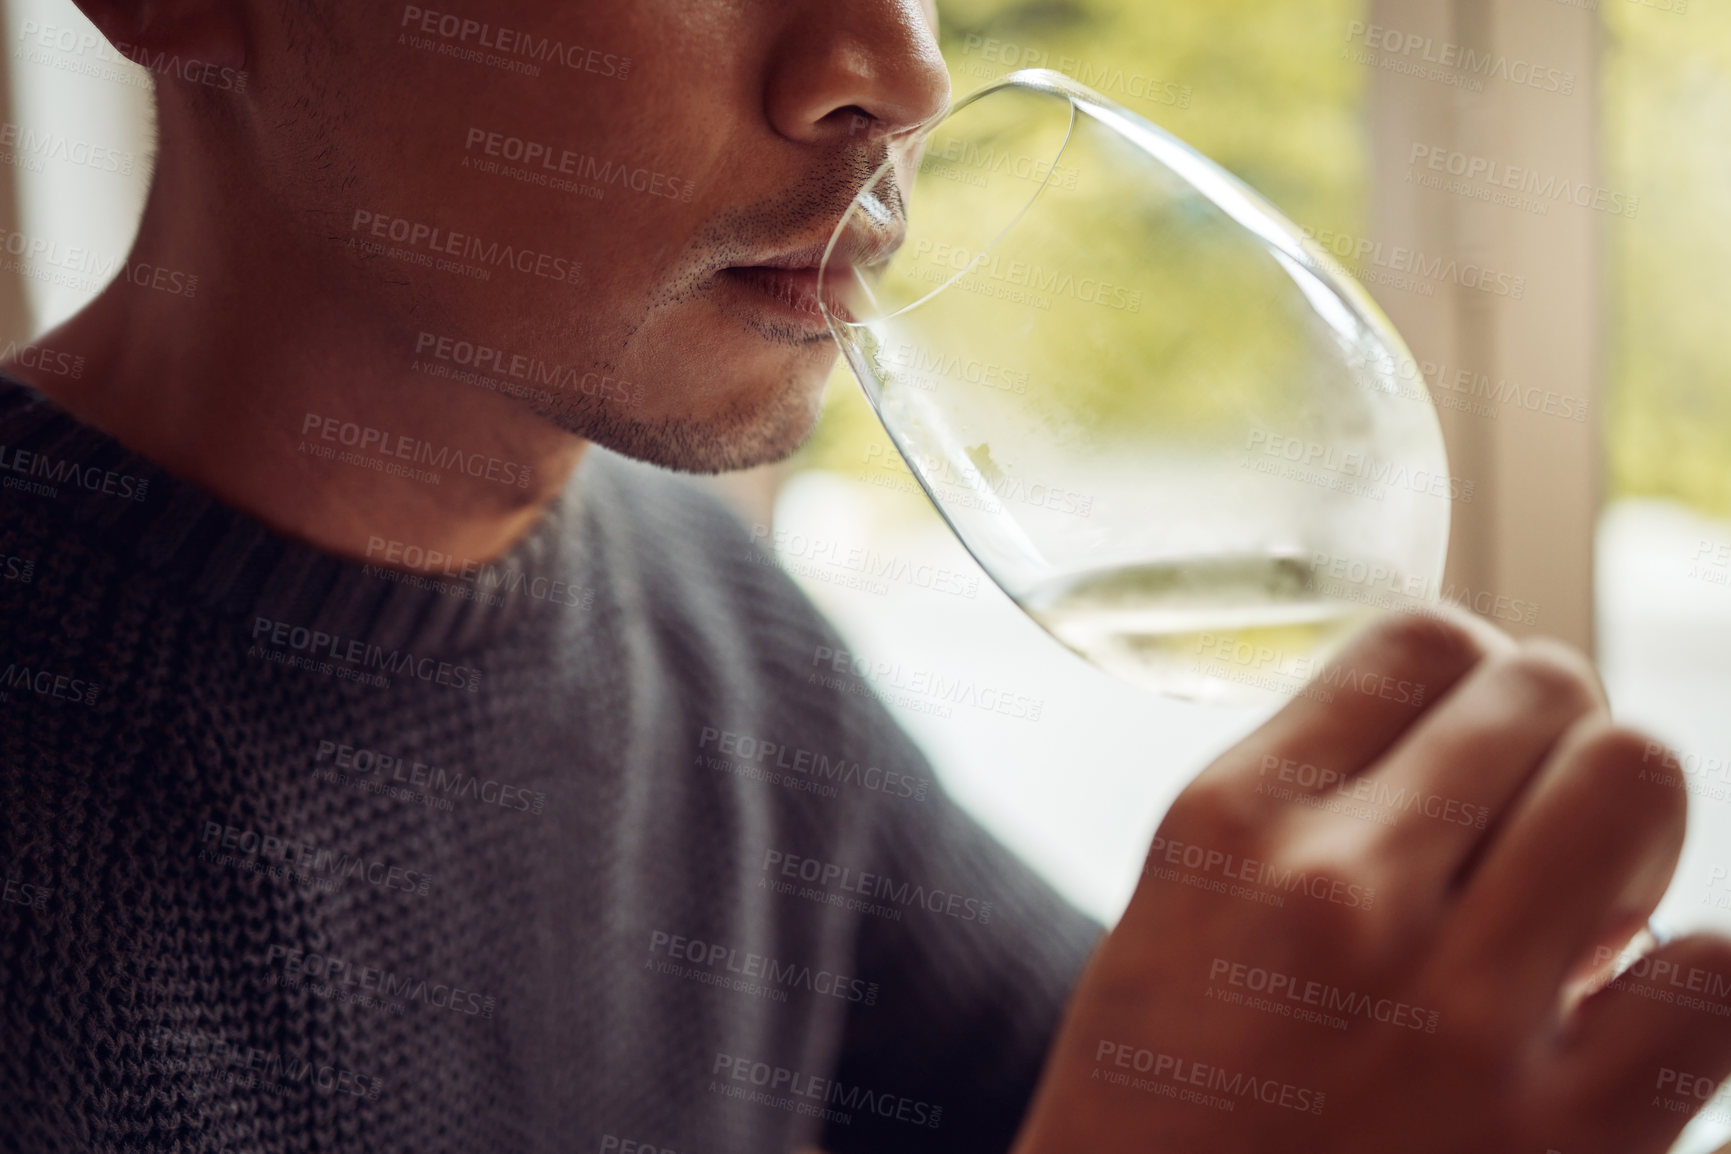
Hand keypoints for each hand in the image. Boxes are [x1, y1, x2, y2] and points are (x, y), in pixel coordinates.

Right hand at [1012, 609, 1730, 1153]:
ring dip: (1630, 824)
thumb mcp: (1176, 910)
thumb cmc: (1157, 1100)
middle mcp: (1340, 891)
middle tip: (1531, 819)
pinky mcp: (1563, 1137)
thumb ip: (1297, 803)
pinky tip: (1625, 1004)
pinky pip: (1716, 975)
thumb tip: (1461, 733)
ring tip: (1585, 901)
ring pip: (1636, 777)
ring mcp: (1457, 1012)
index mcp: (1232, 826)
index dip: (1476, 665)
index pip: (1419, 639)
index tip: (1473, 730)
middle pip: (1542, 688)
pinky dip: (1692, 973)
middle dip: (1559, 733)